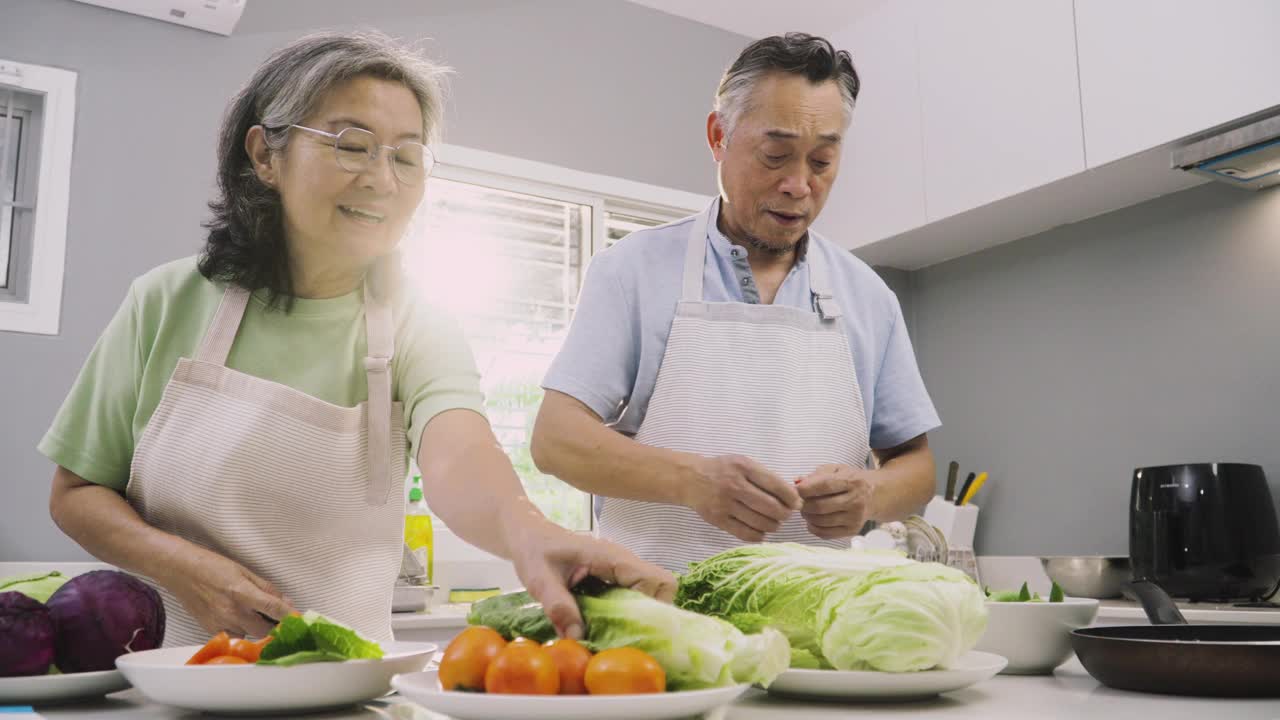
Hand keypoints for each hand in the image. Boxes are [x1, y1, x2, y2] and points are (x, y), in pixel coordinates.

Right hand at [161, 544, 294, 637]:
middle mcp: (231, 611)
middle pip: (264, 630)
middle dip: (275, 627)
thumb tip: (285, 601)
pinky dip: (241, 629)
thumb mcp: (244, 571)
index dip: (289, 616)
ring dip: (257, 628)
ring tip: (253, 614)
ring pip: (249, 635)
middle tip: (279, 620)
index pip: (273, 608)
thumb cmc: (211, 566)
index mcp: (241, 592)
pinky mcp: (210, 629)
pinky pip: (234, 635)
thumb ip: (267, 588)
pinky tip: (238, 616)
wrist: (180, 571)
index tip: (300, 620)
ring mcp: (219, 622)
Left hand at [503, 516, 675, 639]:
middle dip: (648, 616)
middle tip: (622, 634)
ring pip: (649, 595)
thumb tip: (578, 636)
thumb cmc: (535, 550)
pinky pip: (633, 597)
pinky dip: (624, 614)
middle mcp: (623, 562)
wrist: (530, 536)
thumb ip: (557, 605)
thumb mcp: (539, 579)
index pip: (657, 581)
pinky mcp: (614, 579)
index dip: (652, 606)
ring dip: (636, 616)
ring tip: (611, 633)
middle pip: (661, 589)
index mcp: (611, 557)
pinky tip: (602, 625)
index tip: (629, 626)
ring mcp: (620, 571)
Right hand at [684, 455, 801, 541]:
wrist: (690, 478)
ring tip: (773, 522)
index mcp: (744, 467)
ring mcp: (725, 504)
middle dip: (785, 514)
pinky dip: (759, 535)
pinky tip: (760, 530)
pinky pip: (746, 534)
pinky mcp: (718, 520)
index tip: (796, 503)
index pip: (777, 486)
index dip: (792, 498)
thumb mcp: (743, 463)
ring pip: (761, 523)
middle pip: (772, 507)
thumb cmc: (723, 470)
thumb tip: (792, 497)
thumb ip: (765, 476)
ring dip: (774, 526)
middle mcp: (734, 485)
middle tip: (785, 514)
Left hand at [796, 464, 877, 539]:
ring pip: (821, 521)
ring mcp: (855, 518)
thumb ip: (817, 474)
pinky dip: (813, 528)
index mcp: (852, 482)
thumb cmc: (851, 480)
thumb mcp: (837, 470)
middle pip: (820, 506)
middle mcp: (856, 501)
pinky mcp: (852, 530)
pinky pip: (825, 533)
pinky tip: (812, 521)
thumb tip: (798, 482)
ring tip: (806, 510)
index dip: (805, 489)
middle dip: (803, 504)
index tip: (796, 489)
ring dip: (807, 516)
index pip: (824, 486)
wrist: (874, 495)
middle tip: (799, 501)